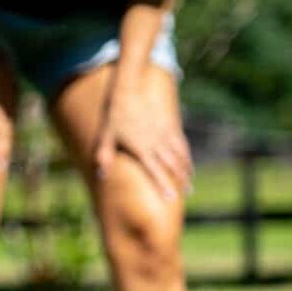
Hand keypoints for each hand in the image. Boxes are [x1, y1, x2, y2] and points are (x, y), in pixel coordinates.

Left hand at [94, 86, 191, 201]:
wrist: (128, 92)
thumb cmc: (114, 117)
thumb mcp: (105, 137)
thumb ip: (104, 157)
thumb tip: (100, 176)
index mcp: (141, 149)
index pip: (155, 171)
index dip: (164, 185)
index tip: (171, 198)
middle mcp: (155, 143)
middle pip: (172, 165)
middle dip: (182, 180)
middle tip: (188, 193)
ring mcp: (164, 134)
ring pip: (180, 154)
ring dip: (187, 168)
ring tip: (191, 180)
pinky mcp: (169, 125)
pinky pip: (181, 142)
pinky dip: (186, 154)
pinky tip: (188, 161)